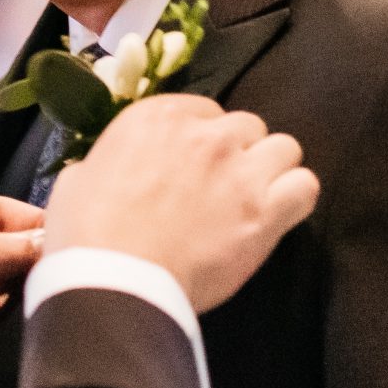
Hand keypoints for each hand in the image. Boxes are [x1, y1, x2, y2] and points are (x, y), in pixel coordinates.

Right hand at [44, 93, 320, 311]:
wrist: (115, 278)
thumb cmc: (85, 231)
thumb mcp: (81, 176)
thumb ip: (111, 160)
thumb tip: (116, 169)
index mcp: (156, 117)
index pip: (205, 109)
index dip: (202, 137)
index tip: (193, 163)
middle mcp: (205, 134)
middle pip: (248, 126)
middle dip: (239, 151)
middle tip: (223, 184)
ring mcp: (240, 170)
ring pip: (285, 148)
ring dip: (271, 170)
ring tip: (255, 198)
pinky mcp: (266, 212)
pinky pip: (305, 186)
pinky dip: (295, 199)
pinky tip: (276, 216)